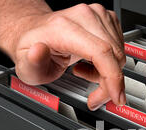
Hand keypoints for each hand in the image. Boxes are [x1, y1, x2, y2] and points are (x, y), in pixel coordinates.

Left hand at [9, 3, 125, 109]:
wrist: (35, 32)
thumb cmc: (32, 49)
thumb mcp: (26, 66)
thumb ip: (32, 62)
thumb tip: (38, 51)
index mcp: (64, 28)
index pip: (101, 52)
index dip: (113, 77)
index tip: (116, 97)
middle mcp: (83, 17)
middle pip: (114, 56)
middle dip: (109, 84)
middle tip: (94, 97)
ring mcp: (97, 15)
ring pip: (119, 54)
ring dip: (107, 73)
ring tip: (85, 72)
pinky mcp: (106, 18)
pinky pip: (120, 47)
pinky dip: (110, 62)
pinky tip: (91, 62)